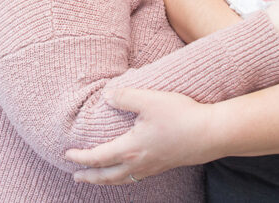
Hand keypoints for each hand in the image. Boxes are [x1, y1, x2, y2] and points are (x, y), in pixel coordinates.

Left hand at [65, 88, 219, 183]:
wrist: (211, 133)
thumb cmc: (181, 116)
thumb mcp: (150, 100)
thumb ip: (125, 97)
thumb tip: (106, 96)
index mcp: (130, 148)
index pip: (97, 157)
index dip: (80, 157)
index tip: (67, 155)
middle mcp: (138, 162)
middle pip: (106, 177)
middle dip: (89, 177)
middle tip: (76, 177)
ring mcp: (152, 167)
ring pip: (122, 180)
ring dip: (105, 181)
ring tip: (97, 179)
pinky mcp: (164, 166)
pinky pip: (136, 178)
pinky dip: (124, 179)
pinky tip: (128, 172)